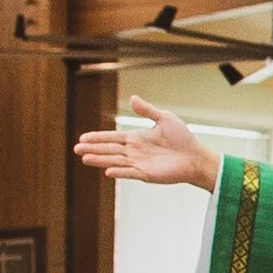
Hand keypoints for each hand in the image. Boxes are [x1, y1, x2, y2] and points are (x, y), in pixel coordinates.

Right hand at [74, 95, 219, 190]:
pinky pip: (130, 172)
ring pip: (116, 161)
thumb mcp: (164, 118)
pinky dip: (119, 172)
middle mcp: (135, 151)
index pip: (112, 137)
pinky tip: (107, 171)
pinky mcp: (147, 174)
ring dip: (100, 160)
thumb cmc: (183, 138)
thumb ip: (147, 110)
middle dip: (93, 149)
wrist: (196, 156)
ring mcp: (140, 163)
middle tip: (76, 150)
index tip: (82, 138)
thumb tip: (132, 98)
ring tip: (85, 159)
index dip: (98, 138)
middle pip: (110, 149)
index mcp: (136, 138)